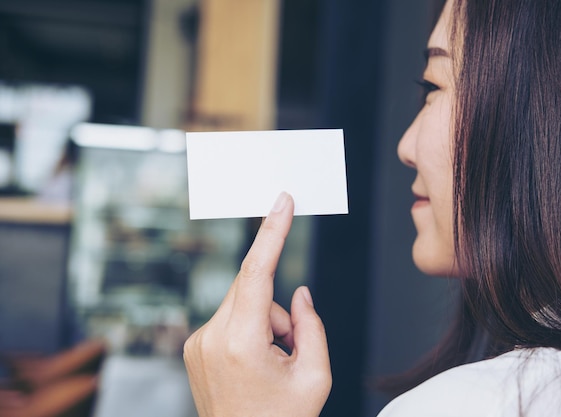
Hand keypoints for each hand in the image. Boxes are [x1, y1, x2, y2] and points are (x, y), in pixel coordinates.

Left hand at [183, 192, 331, 416]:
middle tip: (287, 348)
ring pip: (243, 302)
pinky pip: (229, 316)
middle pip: (254, 289)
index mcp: (241, 342)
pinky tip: (251, 361)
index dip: (272, 232)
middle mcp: (211, 337)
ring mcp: (197, 342)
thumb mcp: (316, 376)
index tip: (281, 202)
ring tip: (269, 363)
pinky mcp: (194, 345)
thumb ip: (312, 325)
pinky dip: (248, 328)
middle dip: (278, 310)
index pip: (257, 272)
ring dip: (264, 321)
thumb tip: (297, 294)